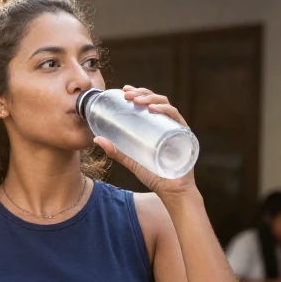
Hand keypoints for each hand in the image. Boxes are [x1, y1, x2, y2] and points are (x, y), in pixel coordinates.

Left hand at [92, 86, 197, 200]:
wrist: (172, 191)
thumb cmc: (154, 175)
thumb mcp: (131, 161)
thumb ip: (116, 151)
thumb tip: (96, 139)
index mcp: (156, 126)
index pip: (148, 103)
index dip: (138, 93)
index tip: (124, 90)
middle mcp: (167, 124)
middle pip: (156, 100)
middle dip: (141, 93)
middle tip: (127, 94)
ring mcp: (176, 128)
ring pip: (165, 105)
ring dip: (151, 98)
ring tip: (137, 100)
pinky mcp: (184, 135)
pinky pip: (176, 118)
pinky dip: (165, 111)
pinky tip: (153, 109)